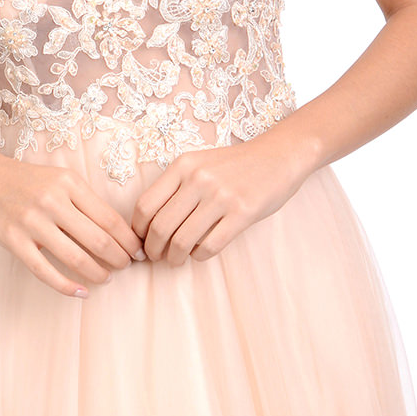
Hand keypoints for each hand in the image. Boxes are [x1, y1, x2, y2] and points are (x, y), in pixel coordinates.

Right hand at [0, 152, 145, 297]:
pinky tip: (81, 292)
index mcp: (70, 183)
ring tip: (106, 278)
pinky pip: (45, 271)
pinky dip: (67, 286)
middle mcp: (52, 201)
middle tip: (127, 267)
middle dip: (119, 259)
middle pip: (98, 240)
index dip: (129, 241)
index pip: (111, 219)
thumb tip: (121, 234)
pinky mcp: (13, 241)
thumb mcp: (61, 179)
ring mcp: (32, 222)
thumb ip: (86, 201)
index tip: (139, 253)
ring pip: (76, 258)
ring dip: (98, 273)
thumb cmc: (28, 181)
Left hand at [131, 129, 311, 264]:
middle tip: (155, 257)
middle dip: (153, 249)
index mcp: (182, 166)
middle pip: (160, 227)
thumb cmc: (234, 165)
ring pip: (182, 240)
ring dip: (174, 257)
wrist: (278, 156)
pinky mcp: (242, 213)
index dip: (138, 230)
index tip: (141, 241)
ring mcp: (221, 196)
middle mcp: (198, 179)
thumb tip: (149, 225)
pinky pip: (210, 246)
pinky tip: (199, 253)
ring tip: (176, 260)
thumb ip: (175, 187)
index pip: (145, 205)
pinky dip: (199, 256)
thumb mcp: (199, 163)